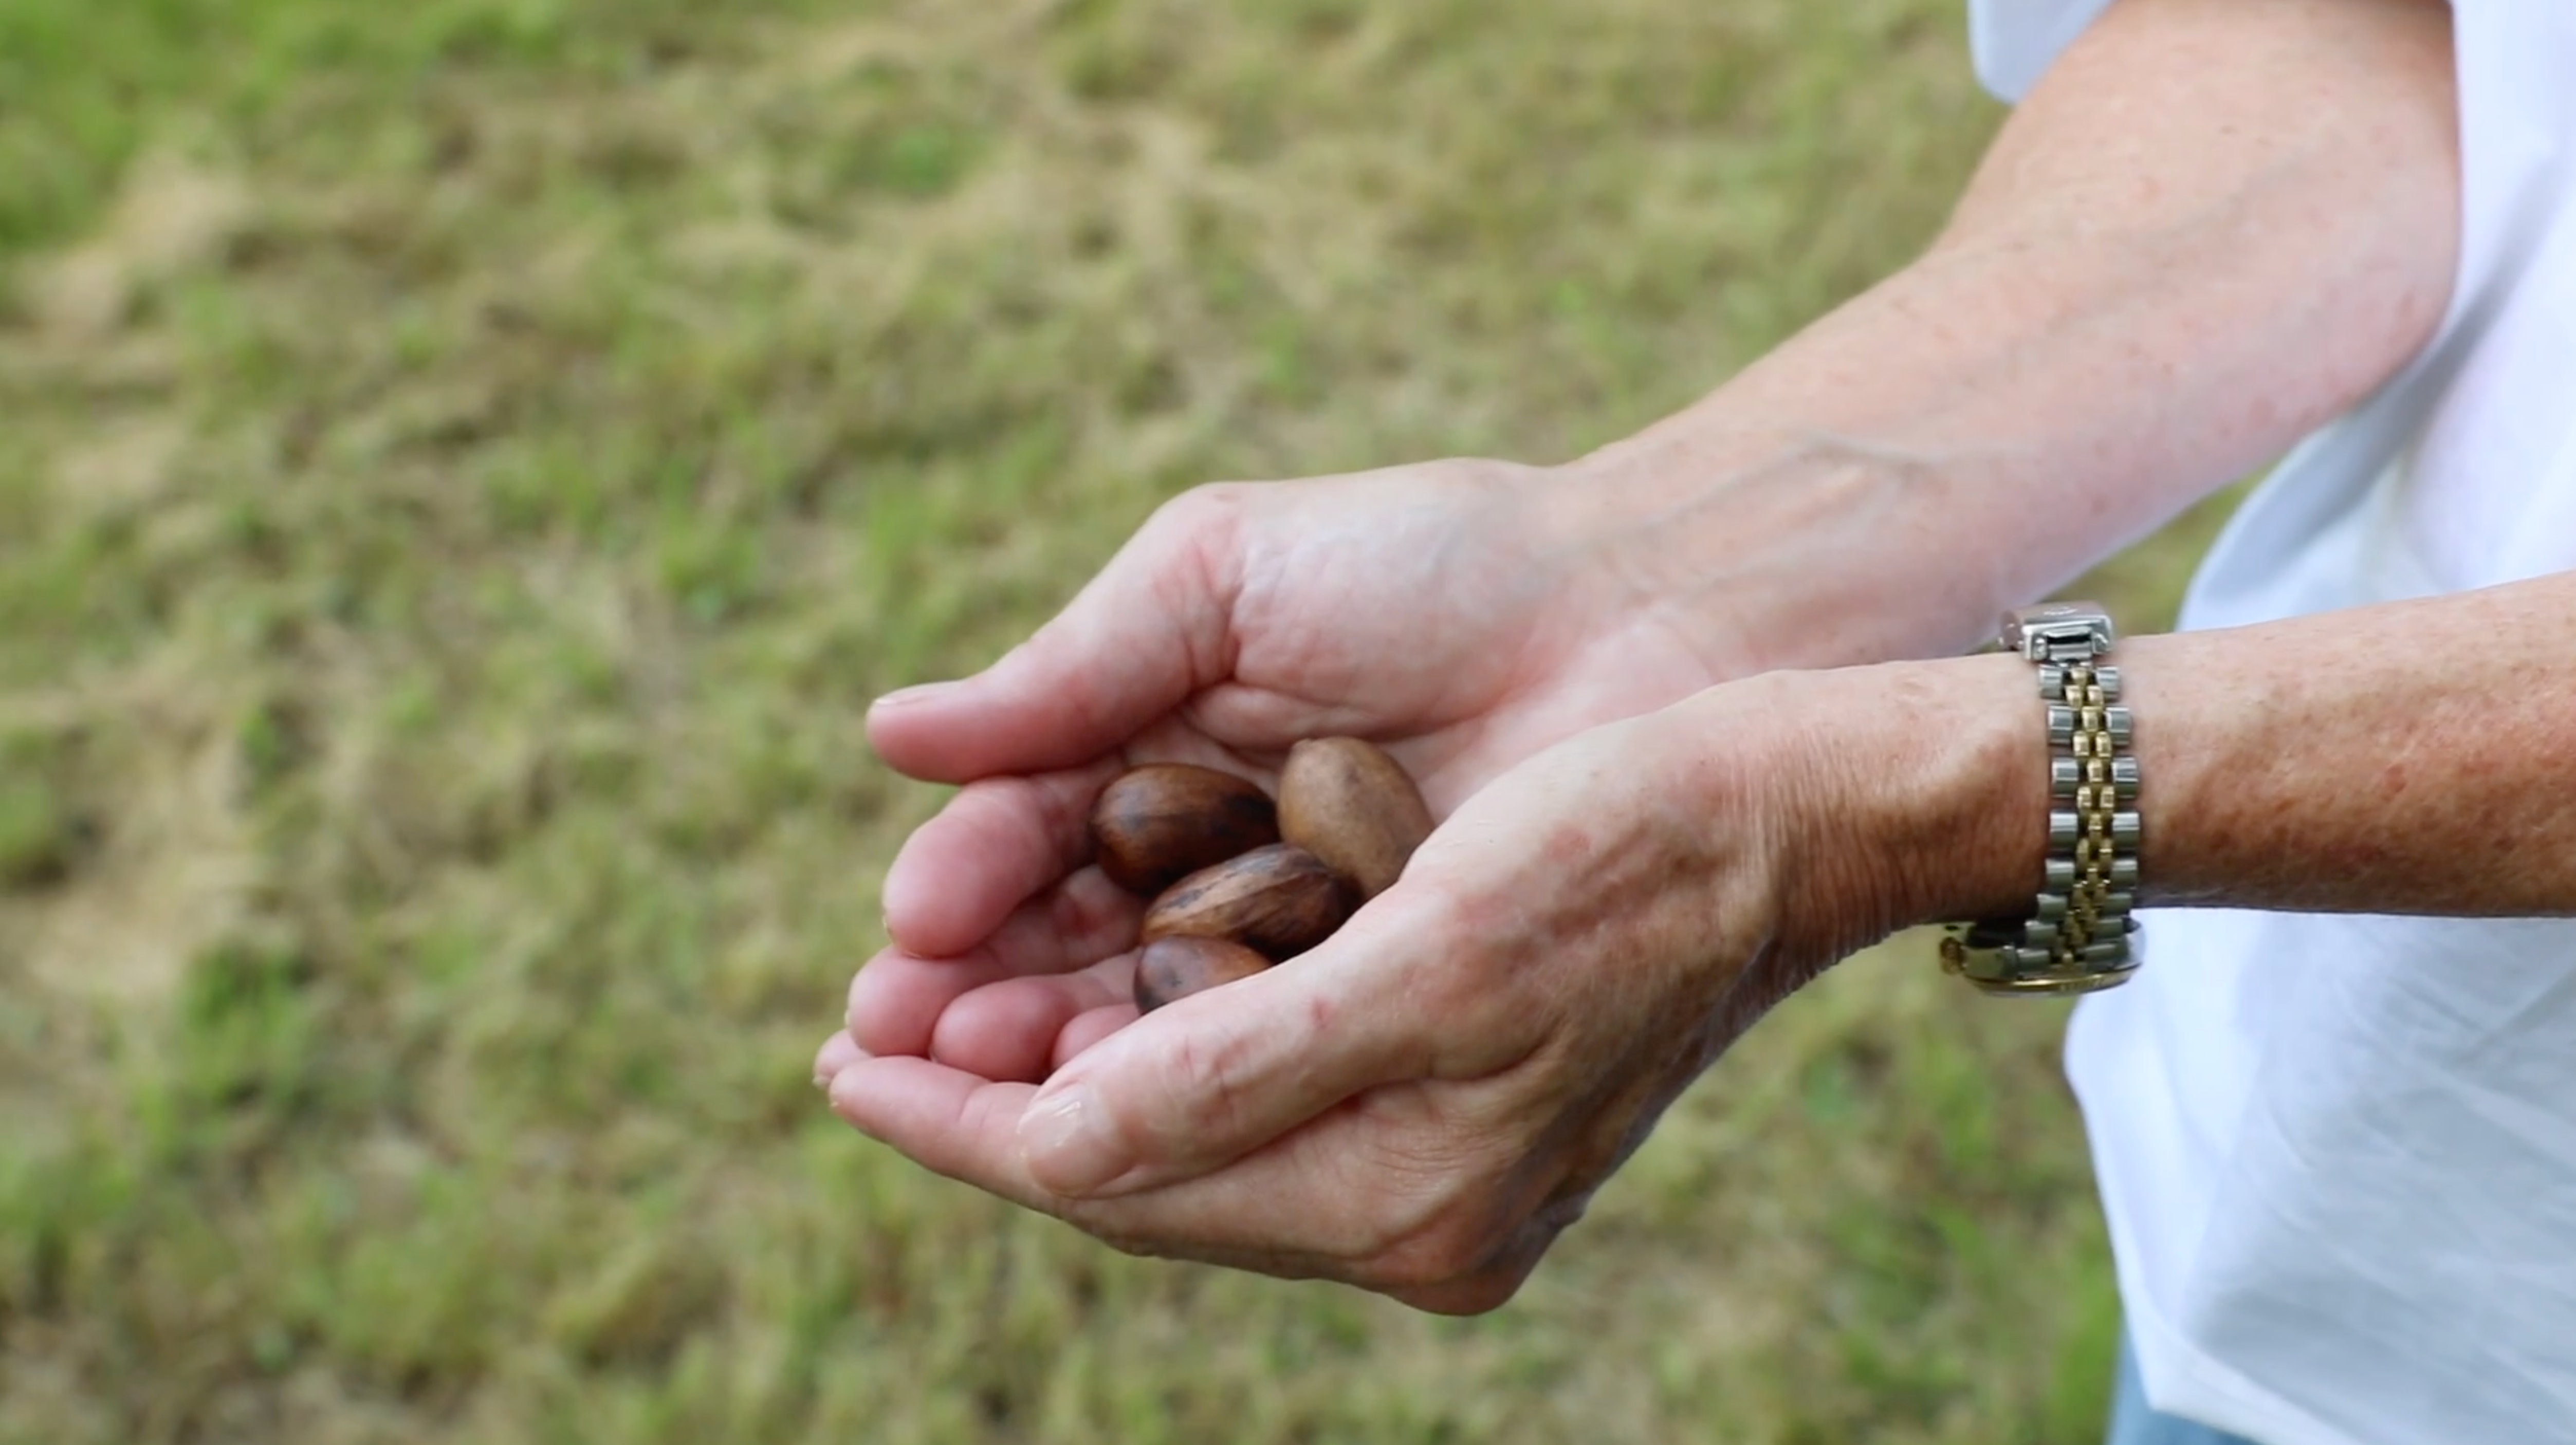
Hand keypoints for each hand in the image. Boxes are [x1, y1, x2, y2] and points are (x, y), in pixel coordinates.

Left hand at [819, 672, 1922, 1312]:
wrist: (1796, 794)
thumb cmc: (1634, 847)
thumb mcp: (1433, 965)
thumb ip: (1232, 1079)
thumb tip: (1051, 1142)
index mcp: (1411, 1207)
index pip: (1121, 1181)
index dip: (966, 1122)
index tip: (840, 1059)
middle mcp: (1411, 1208)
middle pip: (1136, 1163)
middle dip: (990, 1089)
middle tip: (858, 1020)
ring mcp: (1430, 1151)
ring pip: (1177, 1114)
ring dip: (1052, 1051)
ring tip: (930, 995)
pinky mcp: (1443, 1075)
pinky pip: (1245, 1067)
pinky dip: (1145, 1018)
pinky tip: (1076, 976)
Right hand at [847, 458, 1744, 1083]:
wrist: (1646, 611)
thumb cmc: (1437, 566)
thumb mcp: (1224, 582)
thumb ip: (1070, 670)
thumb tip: (888, 738)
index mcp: (1155, 773)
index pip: (1021, 857)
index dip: (956, 900)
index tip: (904, 935)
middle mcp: (1208, 884)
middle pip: (1059, 973)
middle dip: (973, 1010)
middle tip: (897, 1039)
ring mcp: (1295, 965)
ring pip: (1147, 1044)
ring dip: (1052, 1070)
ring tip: (975, 1075)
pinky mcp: (1383, 1026)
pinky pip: (1269, 1072)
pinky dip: (1190, 1091)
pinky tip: (1123, 1102)